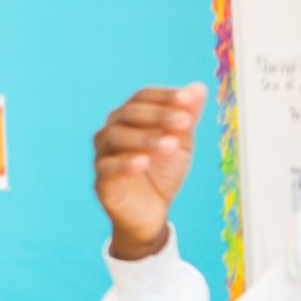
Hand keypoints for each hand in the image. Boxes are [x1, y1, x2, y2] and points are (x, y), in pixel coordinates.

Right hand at [93, 83, 205, 259]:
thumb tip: (198, 87)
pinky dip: (126, 163)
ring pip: (117, 137)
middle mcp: (112, 130)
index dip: (165, 96)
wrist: (151, 212)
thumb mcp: (180, 144)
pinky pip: (108, 167)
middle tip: (185, 122)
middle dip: (159, 116)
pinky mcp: (101, 180)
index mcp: (129, 117)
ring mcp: (103, 154)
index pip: (142, 97)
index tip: (188, 99)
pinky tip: (144, 163)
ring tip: (171, 145)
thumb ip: (186, 117)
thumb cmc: (162, 172)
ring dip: (146, 138)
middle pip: (129, 113)